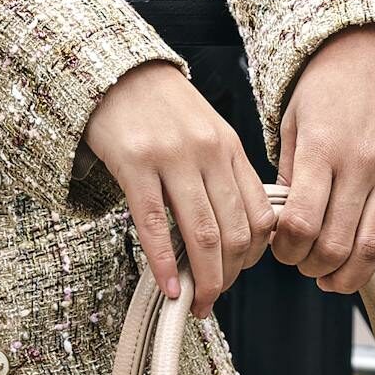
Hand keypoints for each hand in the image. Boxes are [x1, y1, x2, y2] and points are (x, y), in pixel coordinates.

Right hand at [81, 60, 272, 319]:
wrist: (114, 71)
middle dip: (228, 277)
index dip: (254, 257)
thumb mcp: (204, 133)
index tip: (236, 275)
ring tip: (195, 303)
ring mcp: (172, 158)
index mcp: (230, 148)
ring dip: (203, 279)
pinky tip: (168, 286)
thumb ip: (222, 175)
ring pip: (202, 234)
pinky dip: (164, 263)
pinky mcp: (134, 164)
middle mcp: (208, 152)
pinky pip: (155, 224)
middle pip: (234, 232)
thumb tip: (234, 233)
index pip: (260, 215)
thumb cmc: (158, 108)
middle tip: (212, 300)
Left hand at [269, 26, 374, 295]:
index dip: (285, 250)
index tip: (281, 250)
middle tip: (305, 265)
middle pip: (334, 244)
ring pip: (372, 246)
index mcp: (322, 150)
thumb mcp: (294, 120)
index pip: (299, 224)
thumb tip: (287, 225)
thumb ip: (291, 173)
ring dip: (348, 276)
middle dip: (312, 267)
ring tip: (332, 279)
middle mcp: (361, 164)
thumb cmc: (329, 82)